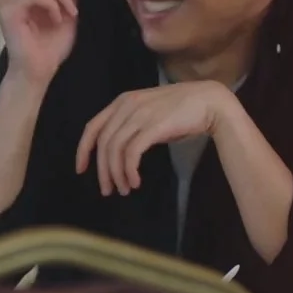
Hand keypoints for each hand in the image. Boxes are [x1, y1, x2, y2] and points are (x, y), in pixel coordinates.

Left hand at [76, 81, 235, 195]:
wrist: (211, 102)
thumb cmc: (181, 111)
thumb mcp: (148, 114)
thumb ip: (131, 126)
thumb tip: (118, 154)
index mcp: (121, 102)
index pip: (92, 127)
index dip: (83, 150)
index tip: (81, 169)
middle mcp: (126, 106)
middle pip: (103, 143)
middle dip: (102, 170)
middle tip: (107, 189)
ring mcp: (140, 115)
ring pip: (115, 149)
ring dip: (117, 174)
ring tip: (124, 190)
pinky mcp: (154, 126)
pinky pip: (132, 153)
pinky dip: (129, 170)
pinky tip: (135, 182)